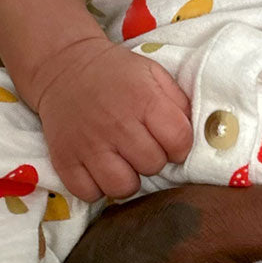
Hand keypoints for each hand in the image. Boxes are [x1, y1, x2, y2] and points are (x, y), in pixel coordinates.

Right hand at [35, 38, 192, 200]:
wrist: (64, 69)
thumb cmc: (116, 74)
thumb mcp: (153, 74)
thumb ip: (179, 103)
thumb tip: (198, 134)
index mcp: (143, 100)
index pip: (179, 142)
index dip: (179, 146)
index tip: (168, 140)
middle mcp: (116, 125)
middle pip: (152, 165)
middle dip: (153, 159)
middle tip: (141, 146)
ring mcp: (88, 145)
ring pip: (122, 187)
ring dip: (127, 179)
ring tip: (123, 161)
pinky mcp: (64, 160)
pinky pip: (89, 193)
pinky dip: (96, 187)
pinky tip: (99, 168)